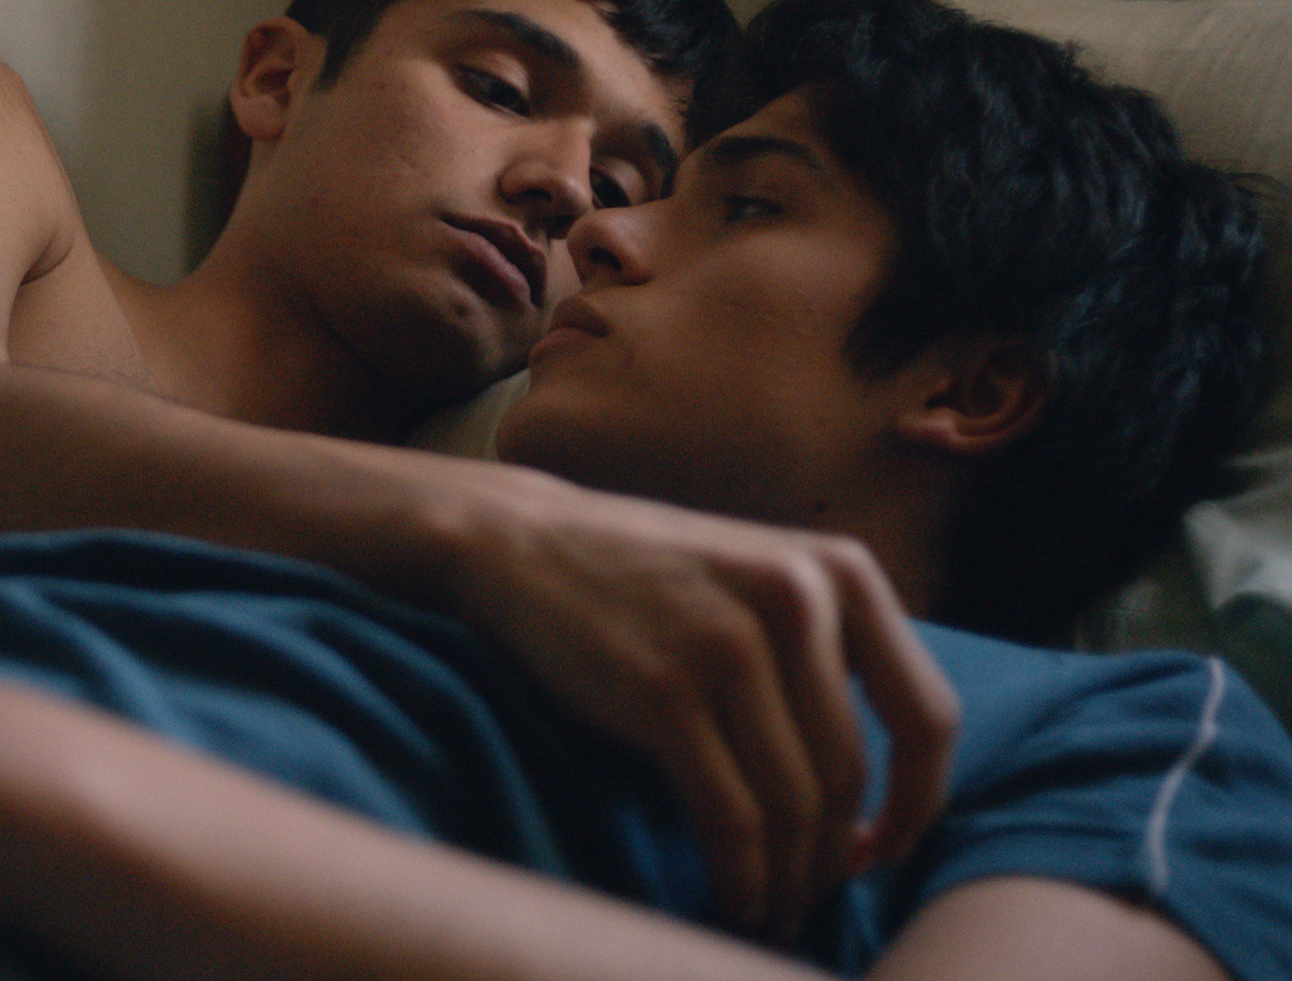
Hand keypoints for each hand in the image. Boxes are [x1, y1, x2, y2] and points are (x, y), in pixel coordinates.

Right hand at [443, 475, 959, 943]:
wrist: (523, 543)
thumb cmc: (647, 578)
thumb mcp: (764, 576)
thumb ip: (830, 650)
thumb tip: (879, 797)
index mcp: (841, 571)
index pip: (927, 715)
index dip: (918, 803)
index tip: (884, 848)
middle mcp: (796, 599)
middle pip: (850, 774)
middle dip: (835, 857)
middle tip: (810, 894)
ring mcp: (727, 643)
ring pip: (794, 805)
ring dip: (788, 880)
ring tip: (771, 907)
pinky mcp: (662, 691)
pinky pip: (729, 817)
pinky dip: (740, 876)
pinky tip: (733, 895)